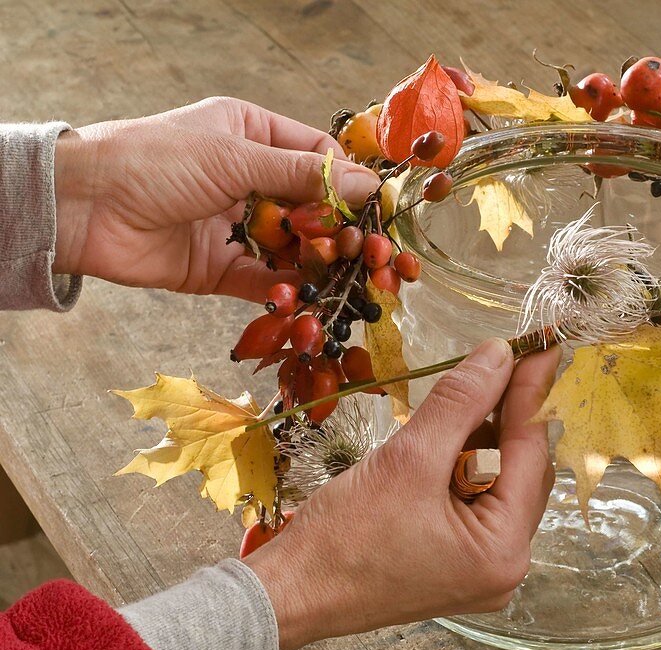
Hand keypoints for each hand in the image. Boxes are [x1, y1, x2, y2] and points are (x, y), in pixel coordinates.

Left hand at [52, 97, 379, 301]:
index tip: (372, 208)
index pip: (316, 158)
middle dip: (337, 231)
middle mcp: (249, 179)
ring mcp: (236, 226)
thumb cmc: (156, 160)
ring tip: (343, 280)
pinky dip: (284, 292)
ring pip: (292, 248)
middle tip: (364, 253)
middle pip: (311, 208)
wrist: (85, 207)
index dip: (346, 182)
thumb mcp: (236, 157)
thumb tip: (368, 186)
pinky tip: (304, 299)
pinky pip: (264, 282)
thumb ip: (303, 176)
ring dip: (316, 265)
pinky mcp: (221, 269)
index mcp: (251, 135)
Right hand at [244, 339, 560, 649]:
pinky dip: (462, 465)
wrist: (290, 594)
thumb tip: (498, 355)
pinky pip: (474, 501)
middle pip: (521, 470)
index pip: (531, 454)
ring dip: (481, 438)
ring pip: (497, 482)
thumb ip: (461, 402)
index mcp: (504, 550)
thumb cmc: (343, 539)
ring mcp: (481, 569)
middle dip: (505, 415)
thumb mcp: (408, 459)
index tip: (541, 347)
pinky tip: (444, 436)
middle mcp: (505, 565)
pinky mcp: (456, 563)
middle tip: (499, 360)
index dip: (531, 394)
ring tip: (463, 396)